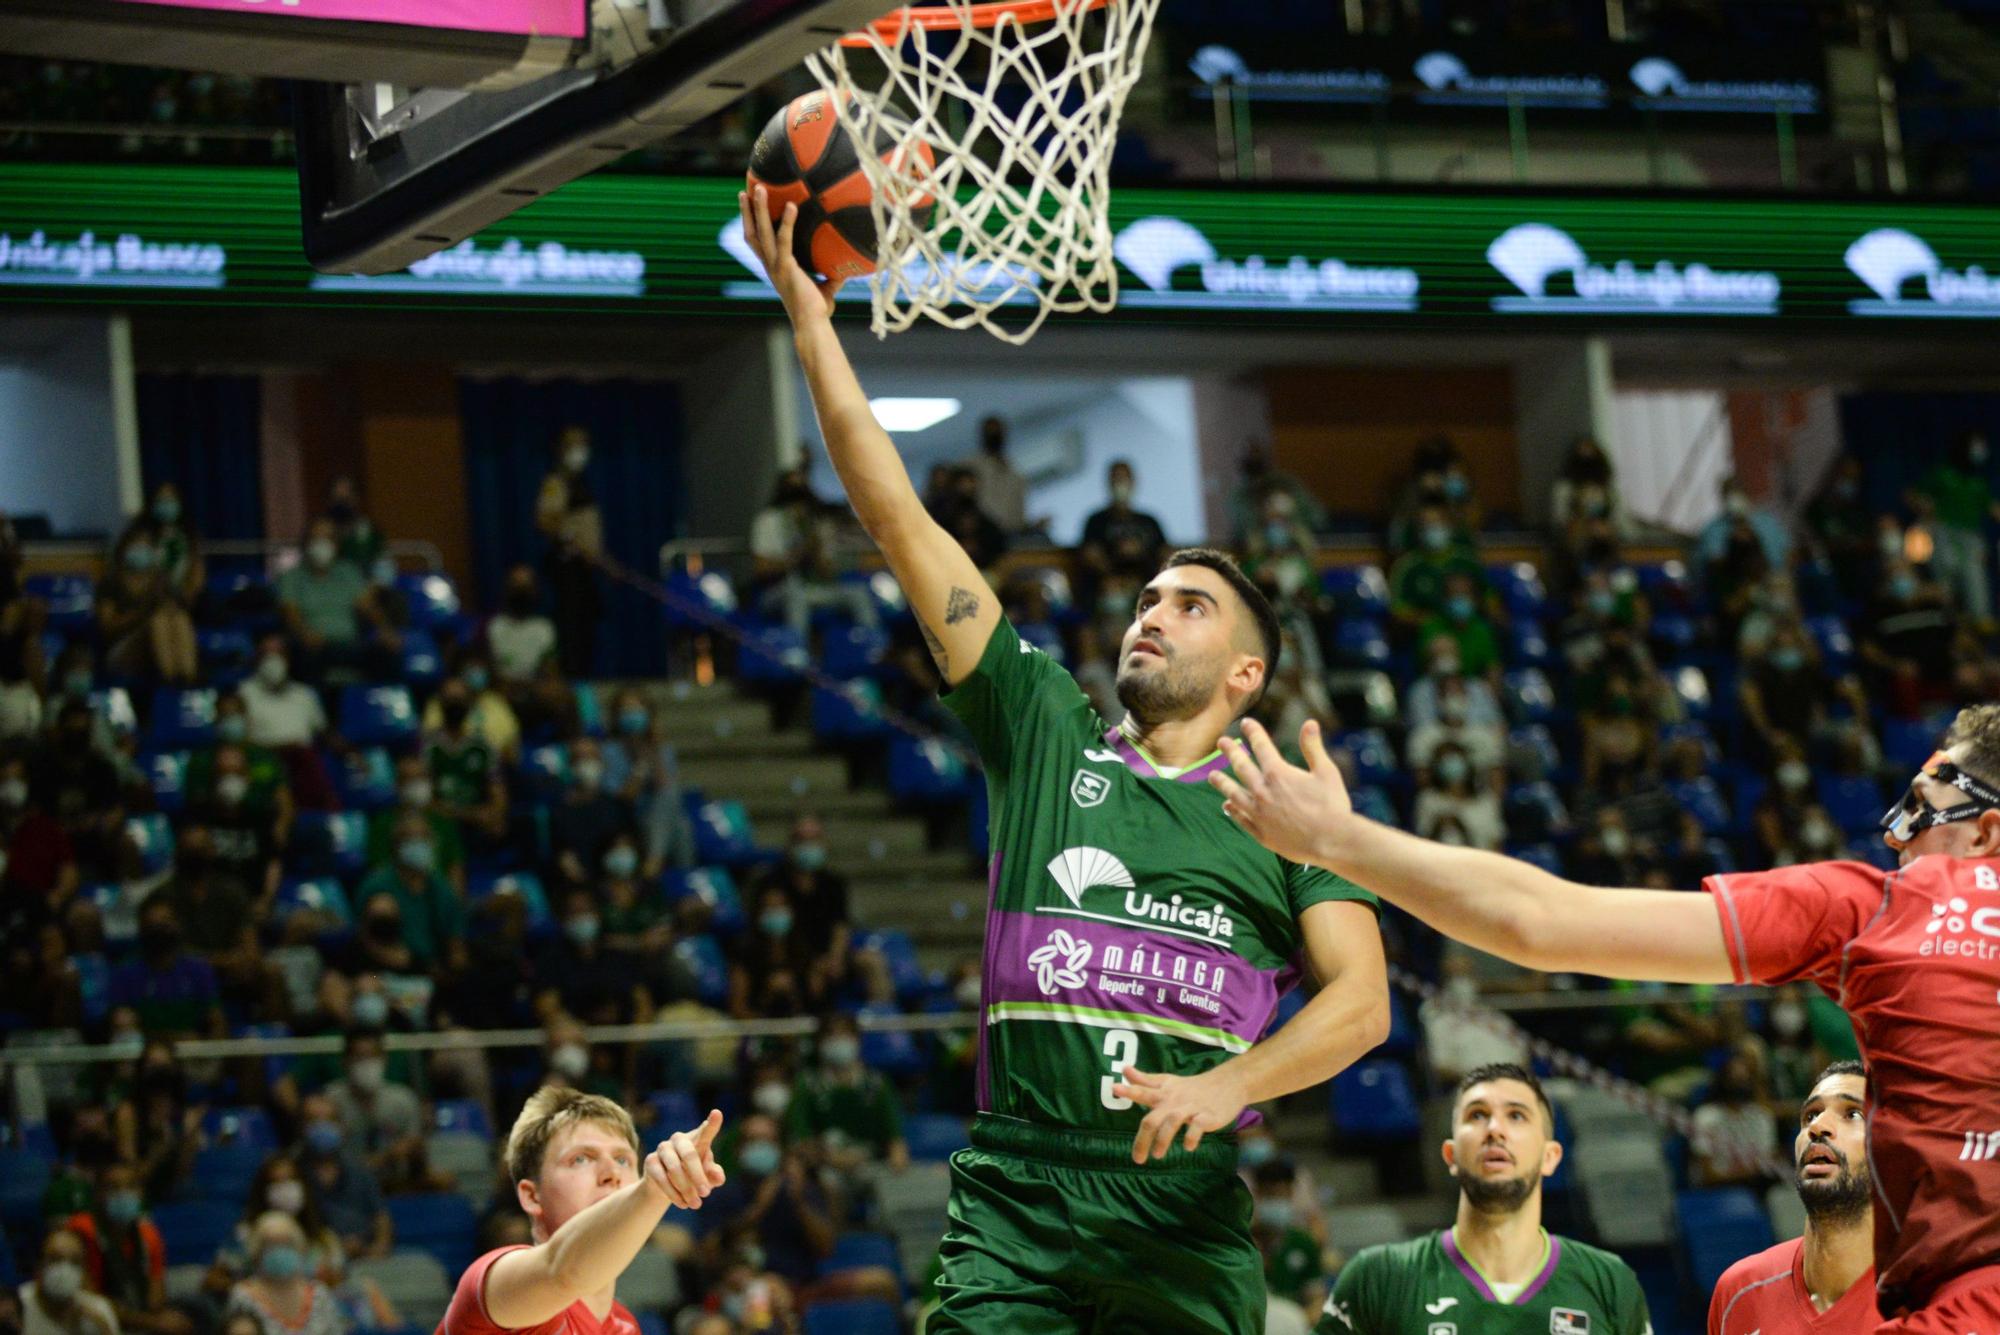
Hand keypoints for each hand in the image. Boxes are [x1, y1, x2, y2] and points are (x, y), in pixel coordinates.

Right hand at [645, 1109, 726, 1209]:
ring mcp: (663, 1148)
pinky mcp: (650, 1161)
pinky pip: (661, 1179)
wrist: (668, 1186)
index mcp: (698, 1139)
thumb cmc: (694, 1175)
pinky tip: (683, 1204)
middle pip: (689, 1154)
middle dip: (698, 1176)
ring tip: (696, 1204)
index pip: (706, 1131)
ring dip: (686, 1189)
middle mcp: (679, 1139)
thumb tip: (719, 1177)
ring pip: (674, 1169)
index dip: (712, 1124)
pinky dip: (674, 1194)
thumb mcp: (707, 1177)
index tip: (717, 1114)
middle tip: (706, 1194)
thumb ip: (714, 1175)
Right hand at [739, 185, 845, 321]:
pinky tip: (792, 205)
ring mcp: (775, 266)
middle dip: (747, 211)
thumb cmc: (817, 311)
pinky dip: (786, 222)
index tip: (749, 208)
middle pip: (752, 233)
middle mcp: (770, 265)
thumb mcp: (826, 288)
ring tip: (760, 187)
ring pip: (761, 232)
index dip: (752, 225)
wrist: (812, 325)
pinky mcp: (785, 268)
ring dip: (759, 209)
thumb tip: (848, 266)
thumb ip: (832, 275)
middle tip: (746, 190)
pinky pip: (784, 240)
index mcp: (775, 268)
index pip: (758, 242)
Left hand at [1111, 1066, 1247, 1162]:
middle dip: (1143, 1138)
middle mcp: (1174, 1100)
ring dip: (1164, 1139)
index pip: (1143, 1091)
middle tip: (1137, 1158)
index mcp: (1164, 1092)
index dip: (1130, 1091)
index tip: (1114, 1089)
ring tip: (1157, 1155)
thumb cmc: (1191, 1087)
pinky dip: (1191, 1136)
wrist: (1227, 1083)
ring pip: (1173, 1122)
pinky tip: (1188, 1147)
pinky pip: (1198, 1127)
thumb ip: (1145, 1080)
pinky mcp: (1207, 1116)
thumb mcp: (1167, 1082)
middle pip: (1154, 1118)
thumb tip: (1124, 1070)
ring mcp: (1191, 1108)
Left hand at [1208, 719, 1352, 866]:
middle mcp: (1263, 792)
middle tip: (1221, 742)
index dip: (1253, 732)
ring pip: (1234, 794)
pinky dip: (1233, 811)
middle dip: (1230, 752)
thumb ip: (1313, 747)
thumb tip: (1309, 722)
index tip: (1246, 723)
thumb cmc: (1332, 806)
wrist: (1331, 842)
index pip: (1261, 746)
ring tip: (1212, 775)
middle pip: (1241, 767)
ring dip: (1222, 783)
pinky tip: (1227, 806)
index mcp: (1278, 774)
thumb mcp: (1326, 772)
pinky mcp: (1261, 833)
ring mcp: (1259, 814)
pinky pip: (1241, 819)